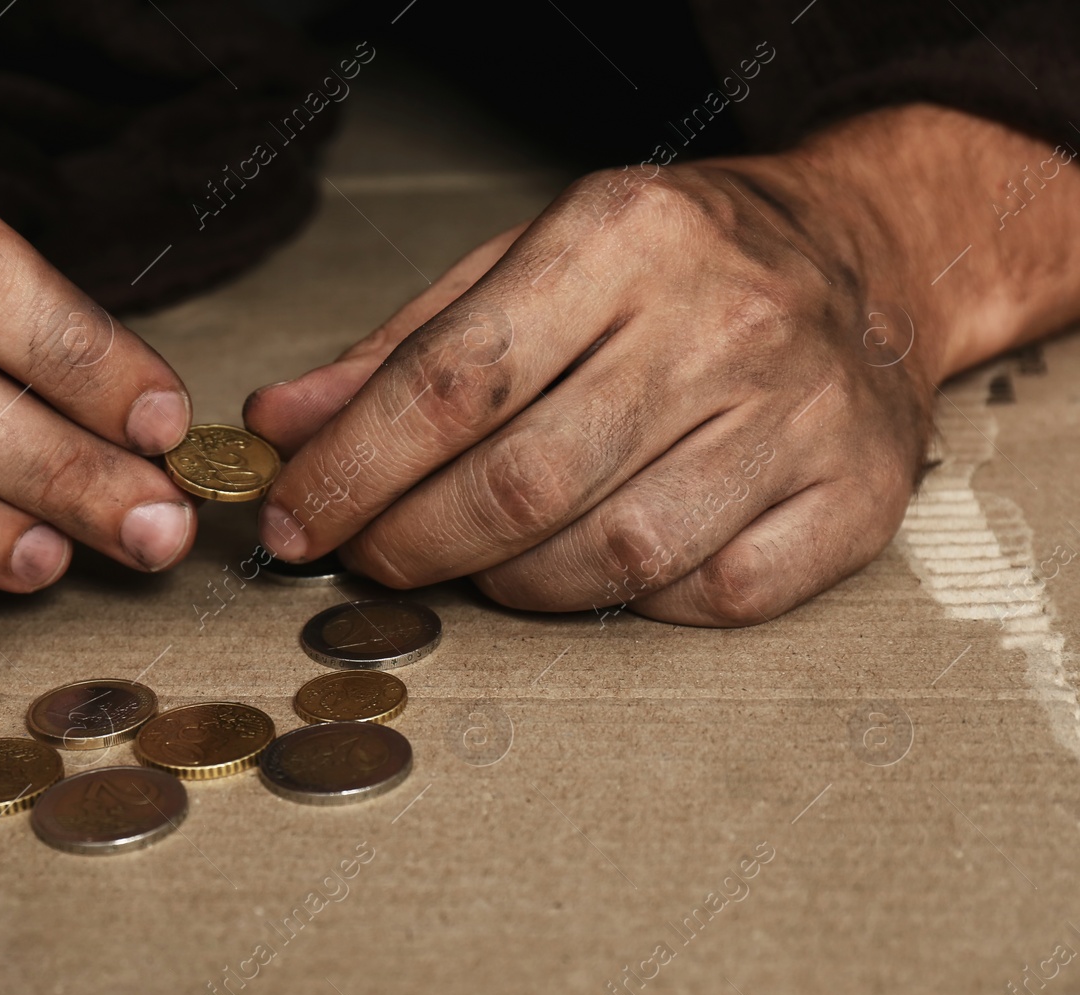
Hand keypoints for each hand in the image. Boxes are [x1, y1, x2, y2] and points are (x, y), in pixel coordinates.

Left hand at [246, 105, 1079, 624]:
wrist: (861, 255)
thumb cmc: (670, 265)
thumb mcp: (528, 264)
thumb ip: (401, 350)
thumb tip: (282, 427)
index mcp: (623, 237)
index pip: (453, 381)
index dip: (352, 470)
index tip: (295, 522)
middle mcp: (722, 318)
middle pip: (524, 483)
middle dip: (414, 544)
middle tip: (372, 556)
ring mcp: (800, 410)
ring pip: (613, 557)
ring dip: (513, 586)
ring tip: (479, 564)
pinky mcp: (855, 491)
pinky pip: (715, 596)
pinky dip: (635, 607)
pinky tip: (600, 569)